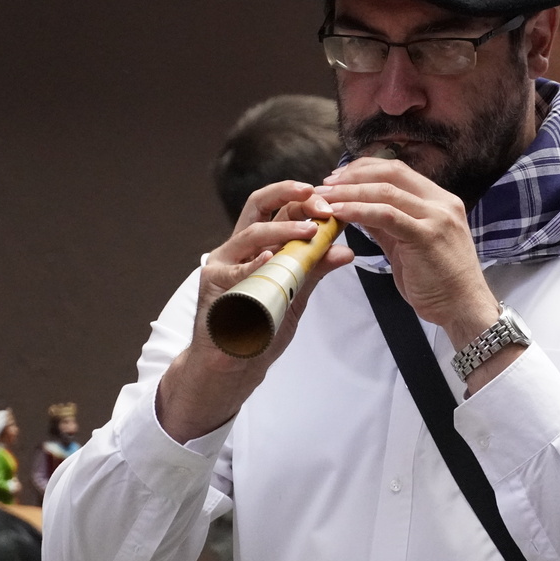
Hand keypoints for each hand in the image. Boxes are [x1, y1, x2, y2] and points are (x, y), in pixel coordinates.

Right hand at [158, 180, 353, 442]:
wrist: (234, 365)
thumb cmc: (260, 326)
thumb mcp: (294, 293)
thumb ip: (314, 270)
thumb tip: (346, 252)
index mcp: (258, 245)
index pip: (280, 208)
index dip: (305, 200)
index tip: (332, 203)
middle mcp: (238, 248)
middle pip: (258, 205)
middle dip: (287, 195)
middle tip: (317, 199)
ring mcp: (223, 264)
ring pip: (250, 234)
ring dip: (282, 229)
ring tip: (309, 231)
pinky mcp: (213, 286)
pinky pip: (236, 272)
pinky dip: (254, 264)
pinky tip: (271, 258)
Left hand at [317, 157, 499, 348]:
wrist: (465, 309)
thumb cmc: (439, 283)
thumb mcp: (411, 245)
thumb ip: (389, 225)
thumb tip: (359, 209)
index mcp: (440, 201)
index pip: (398, 171)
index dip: (364, 169)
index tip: (339, 178)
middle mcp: (441, 203)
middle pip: (391, 173)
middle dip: (353, 175)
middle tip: (325, 185)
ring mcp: (436, 217)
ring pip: (386, 191)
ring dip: (349, 192)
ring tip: (323, 198)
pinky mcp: (426, 236)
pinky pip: (386, 216)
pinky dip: (358, 210)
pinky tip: (338, 213)